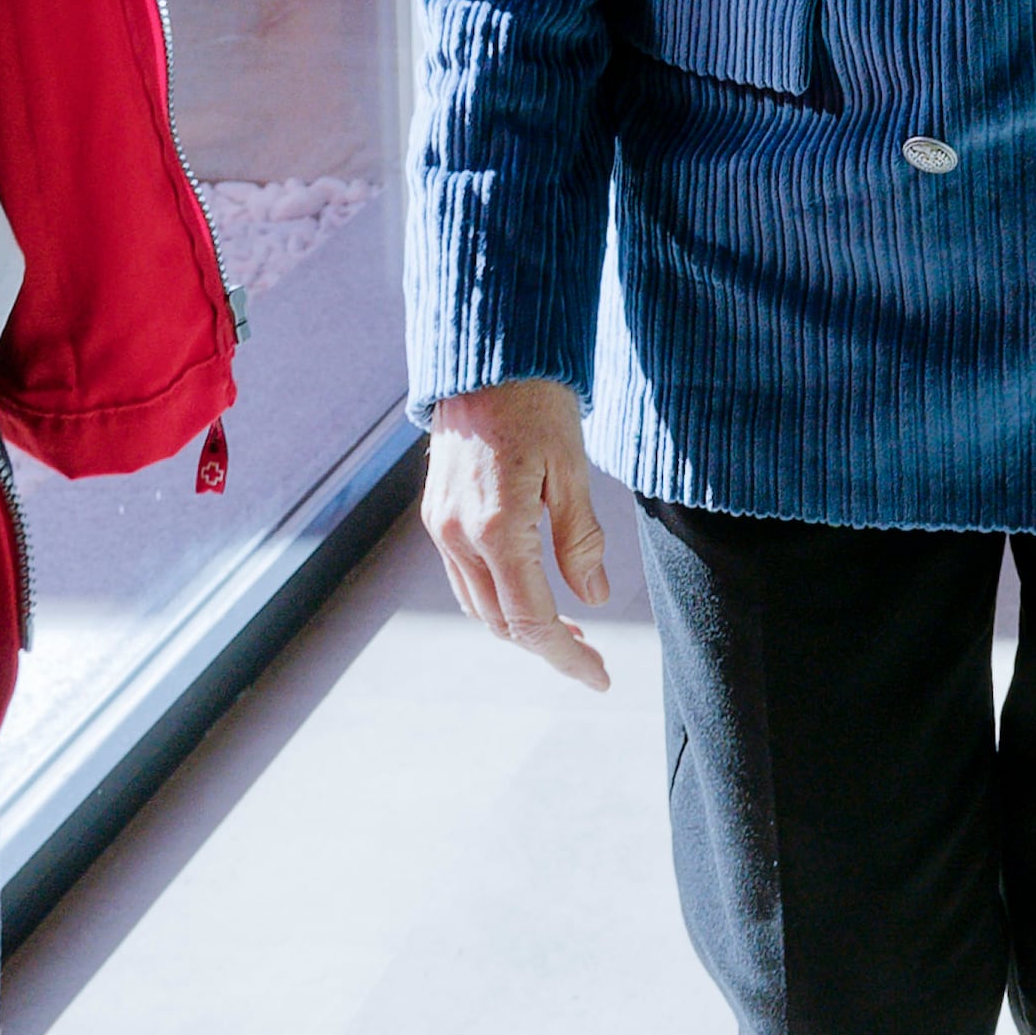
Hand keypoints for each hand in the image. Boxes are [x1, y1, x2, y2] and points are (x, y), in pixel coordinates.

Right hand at [424, 379, 614, 689]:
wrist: (484, 357)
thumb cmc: (537, 404)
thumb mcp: (572, 471)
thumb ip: (580, 541)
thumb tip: (592, 599)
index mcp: (497, 528)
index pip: (531, 621)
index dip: (567, 657)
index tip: (600, 677)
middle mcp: (458, 535)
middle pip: (501, 623)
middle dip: (547, 646)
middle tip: (591, 654)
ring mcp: (440, 526)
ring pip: (478, 606)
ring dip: (519, 626)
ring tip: (565, 628)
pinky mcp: (435, 515)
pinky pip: (463, 578)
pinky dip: (496, 599)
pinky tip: (528, 592)